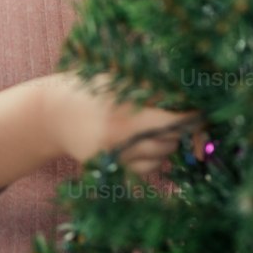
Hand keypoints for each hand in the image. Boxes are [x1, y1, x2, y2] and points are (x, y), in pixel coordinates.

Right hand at [47, 72, 198, 178]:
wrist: (51, 114)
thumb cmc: (90, 89)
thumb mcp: (120, 81)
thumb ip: (153, 89)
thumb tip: (189, 94)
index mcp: (125, 117)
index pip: (172, 124)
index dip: (192, 120)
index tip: (201, 113)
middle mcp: (120, 143)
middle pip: (169, 142)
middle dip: (178, 130)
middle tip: (176, 115)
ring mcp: (114, 160)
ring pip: (159, 159)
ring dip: (165, 145)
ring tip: (151, 125)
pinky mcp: (109, 171)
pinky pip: (143, 169)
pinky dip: (150, 158)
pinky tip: (138, 141)